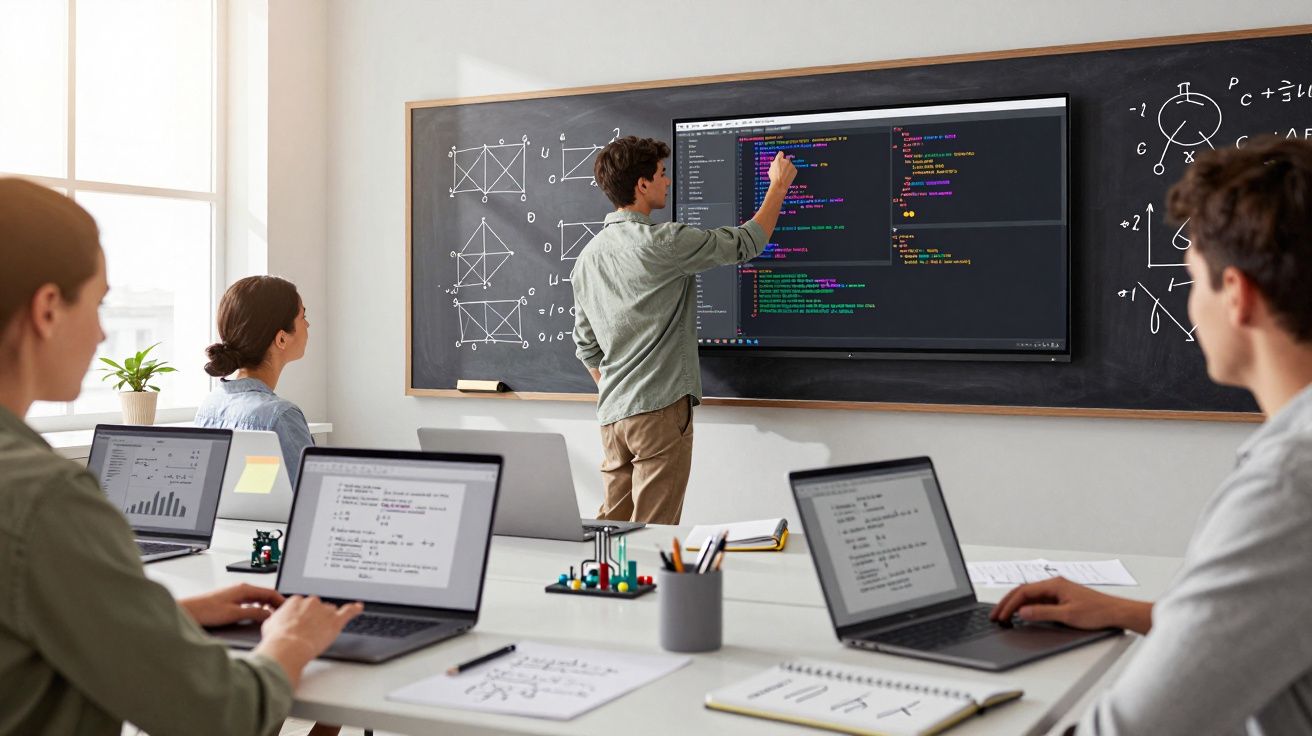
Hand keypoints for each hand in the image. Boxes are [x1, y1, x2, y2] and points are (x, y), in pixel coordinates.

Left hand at [179, 583, 284, 627]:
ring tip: (273, 617)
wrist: (188, 612)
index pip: (270, 592)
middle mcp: (241, 589)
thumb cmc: (206, 611)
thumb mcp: (234, 614)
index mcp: (244, 589)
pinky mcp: (230, 601)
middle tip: (284, 615)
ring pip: (258, 599)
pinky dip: (258, 609)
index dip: (281, 601)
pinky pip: (250, 603)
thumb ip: (254, 613)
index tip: (289, 609)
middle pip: (265, 595)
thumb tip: (268, 615)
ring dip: (267, 607)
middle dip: (276, 604)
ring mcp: (235, 594)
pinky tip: (257, 616)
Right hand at [260, 595, 362, 659]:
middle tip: (308, 632)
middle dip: (315, 618)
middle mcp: (312, 602)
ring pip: (330, 612)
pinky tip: (359, 608)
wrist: (288, 646)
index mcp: (296, 600)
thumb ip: (280, 617)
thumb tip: (279, 619)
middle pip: (318, 608)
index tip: (301, 623)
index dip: (303, 616)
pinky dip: (355, 609)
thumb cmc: (278, 638)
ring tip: (319, 634)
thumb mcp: (271, 624)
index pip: (304, 605)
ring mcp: (325, 611)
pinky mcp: (335, 621)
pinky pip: (349, 611)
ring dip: (327, 621)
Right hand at [768, 151, 796, 187]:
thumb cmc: (774, 178)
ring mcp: (791, 165)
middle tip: (782, 169)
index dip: (780, 156)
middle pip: (786, 159)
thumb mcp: (771, 170)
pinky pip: (793, 169)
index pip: (781, 153)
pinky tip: (787, 176)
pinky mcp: (795, 170)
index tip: (780, 157)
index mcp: (778, 159)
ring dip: (788, 168)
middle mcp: (785, 161)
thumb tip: (775, 163)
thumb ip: (773, 164)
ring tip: (784, 174)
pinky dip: (791, 172)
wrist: (780, 185)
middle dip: (784, 163)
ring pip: (790, 165)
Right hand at [990, 576, 1146, 632]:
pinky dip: (1027, 607)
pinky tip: (1023, 615)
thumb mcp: (1067, 615)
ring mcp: (1058, 591)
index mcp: (1054, 584)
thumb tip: (1023, 612)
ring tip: (1005, 616)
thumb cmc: (1098, 612)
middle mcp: (1055, 585)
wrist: (1117, 613)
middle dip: (1008, 603)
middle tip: (996, 616)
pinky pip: (1039, 601)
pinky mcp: (1062, 599)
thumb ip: (1043, 613)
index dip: (1009, 604)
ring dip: (1016, 605)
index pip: (1023, 591)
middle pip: (1024, 592)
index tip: (1001, 615)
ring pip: (1030, 596)